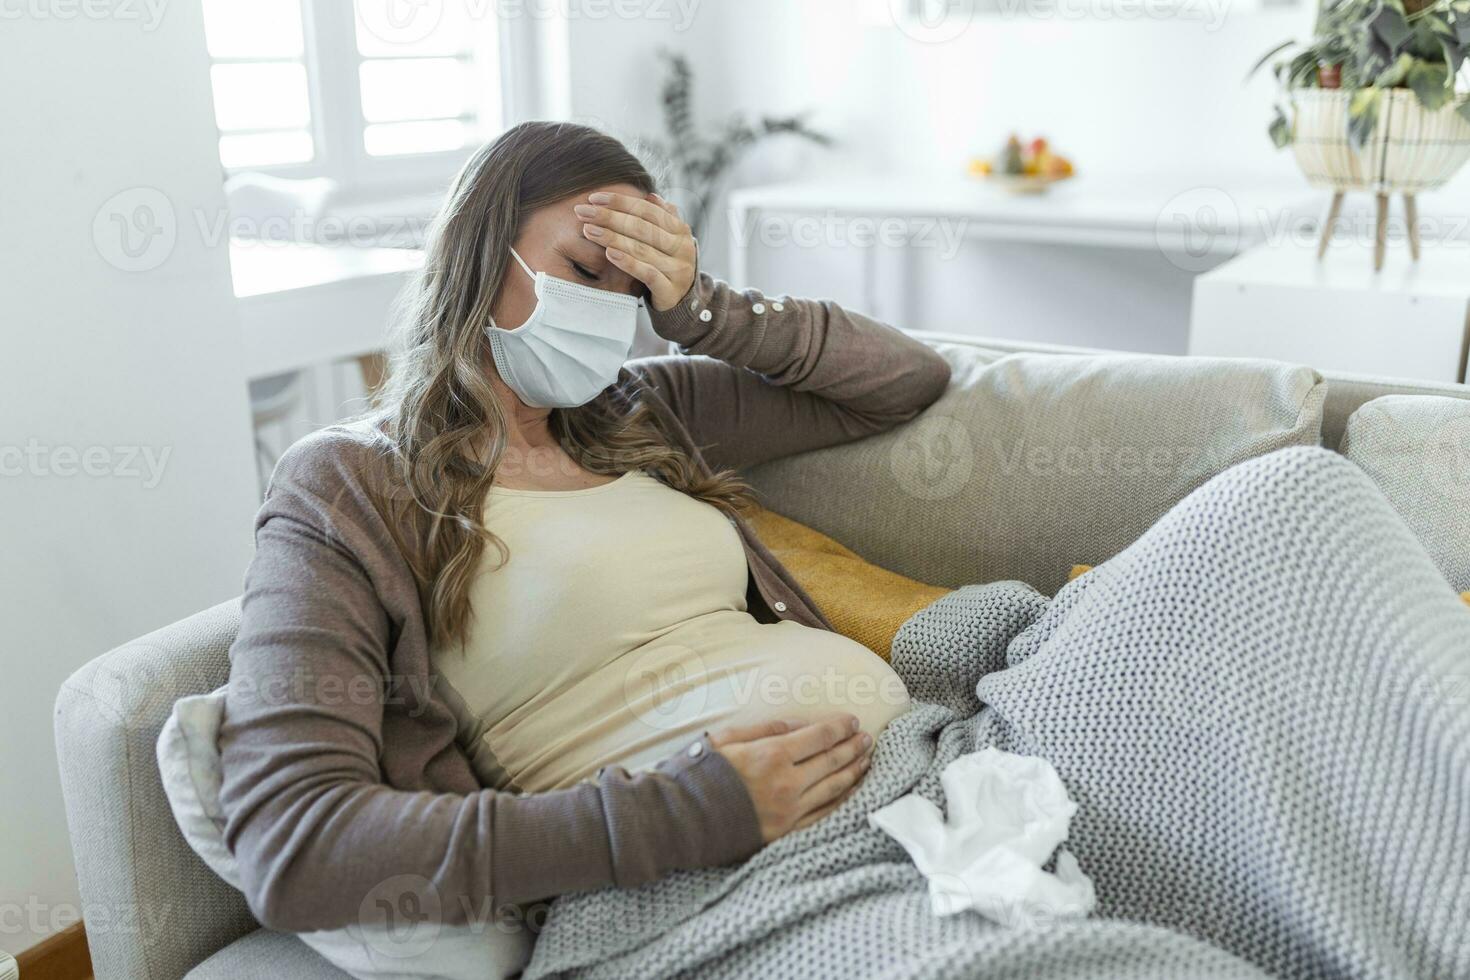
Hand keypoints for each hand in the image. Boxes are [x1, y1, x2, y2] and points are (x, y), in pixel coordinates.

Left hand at [576, 192, 696, 312]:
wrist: (681, 301)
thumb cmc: (667, 264)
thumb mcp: (667, 239)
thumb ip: (661, 218)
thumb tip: (650, 195)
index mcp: (680, 230)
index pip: (647, 209)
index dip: (620, 202)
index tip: (593, 198)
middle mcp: (682, 247)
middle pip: (641, 227)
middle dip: (609, 217)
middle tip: (582, 212)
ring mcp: (678, 269)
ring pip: (642, 249)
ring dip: (612, 237)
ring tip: (588, 230)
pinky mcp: (670, 289)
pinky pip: (647, 273)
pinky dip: (628, 262)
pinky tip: (609, 254)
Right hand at [710, 714, 873, 842]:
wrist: (680, 819)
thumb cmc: (699, 773)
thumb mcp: (727, 738)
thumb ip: (765, 729)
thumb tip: (797, 725)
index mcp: (772, 754)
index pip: (819, 736)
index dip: (840, 727)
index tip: (853, 721)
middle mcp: (787, 783)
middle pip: (832, 761)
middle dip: (853, 746)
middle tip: (866, 738)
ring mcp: (790, 811)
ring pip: (834, 788)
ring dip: (854, 771)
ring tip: (866, 760)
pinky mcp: (786, 832)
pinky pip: (824, 814)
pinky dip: (843, 800)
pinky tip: (852, 790)